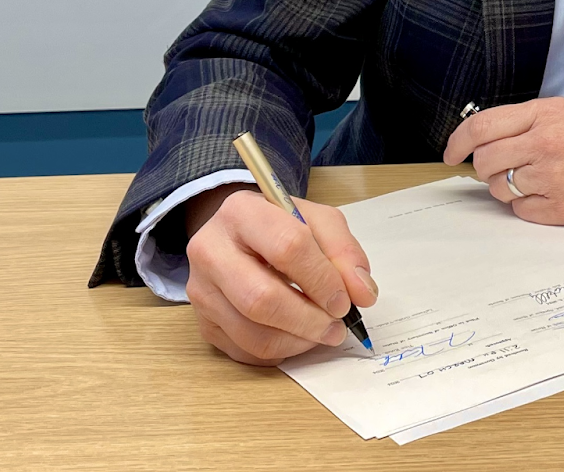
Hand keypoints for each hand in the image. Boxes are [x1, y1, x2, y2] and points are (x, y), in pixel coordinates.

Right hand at [182, 184, 378, 365]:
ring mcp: (201, 290)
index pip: (287, 248)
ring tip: (323, 332)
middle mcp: (210, 250)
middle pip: (261, 298)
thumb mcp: (317, 221)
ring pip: (251, 332)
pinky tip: (298, 337)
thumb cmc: (280, 227)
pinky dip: (280, 352)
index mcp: (242, 212)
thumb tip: (362, 293)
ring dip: (298, 340)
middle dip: (309, 319)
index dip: (322, 279)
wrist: (238, 236)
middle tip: (336, 326)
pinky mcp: (203, 322)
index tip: (345, 300)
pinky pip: (244, 350)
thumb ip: (344, 251)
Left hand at [442, 98, 563, 224]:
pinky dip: (527, 206)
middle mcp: (545, 144)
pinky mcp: (562, 211)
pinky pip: (521, 211)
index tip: (451, 153)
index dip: (457, 141)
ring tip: (536, 179)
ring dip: (507, 187)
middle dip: (486, 166)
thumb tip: (489, 138)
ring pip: (499, 189)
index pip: (482, 126)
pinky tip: (551, 195)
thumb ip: (531, 121)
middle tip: (502, 167)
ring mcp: (552, 179)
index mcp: (547, 114)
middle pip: (485, 161)